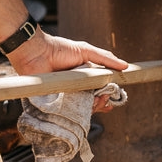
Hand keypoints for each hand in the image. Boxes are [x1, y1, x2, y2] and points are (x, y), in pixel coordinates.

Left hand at [7, 30, 128, 111]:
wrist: (36, 53)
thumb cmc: (60, 49)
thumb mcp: (86, 51)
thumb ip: (105, 58)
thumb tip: (125, 67)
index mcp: (84, 76)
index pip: (99, 89)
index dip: (107, 95)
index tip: (113, 100)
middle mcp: (76, 87)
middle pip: (93, 101)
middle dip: (101, 102)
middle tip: (104, 100)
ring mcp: (65, 95)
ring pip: (82, 108)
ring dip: (92, 107)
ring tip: (95, 102)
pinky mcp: (55, 102)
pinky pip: (68, 112)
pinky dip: (77, 112)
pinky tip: (84, 109)